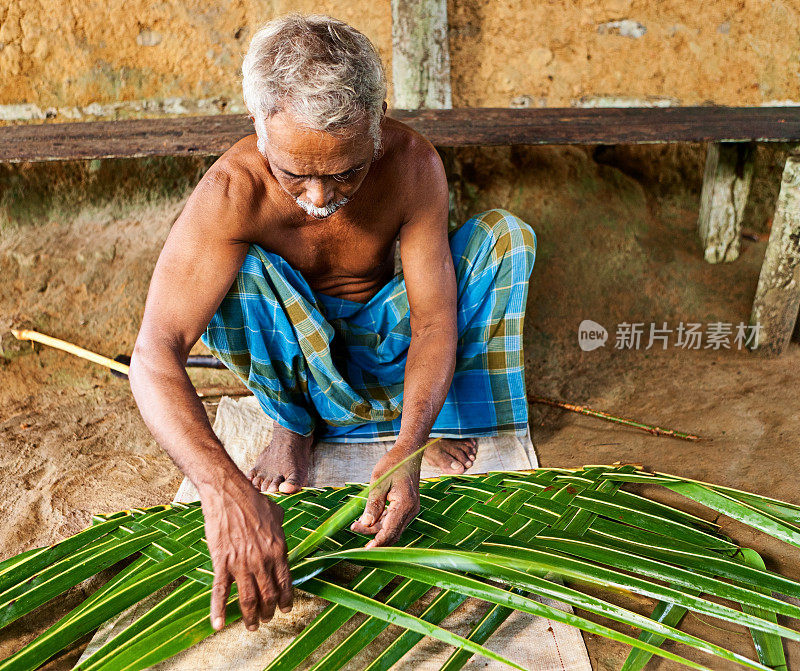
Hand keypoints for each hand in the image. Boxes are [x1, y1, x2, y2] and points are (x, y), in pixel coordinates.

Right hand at [199, 474, 292, 631]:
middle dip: (269, 610)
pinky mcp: (222, 562)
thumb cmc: (253, 500)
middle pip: (268, 595)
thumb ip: (280, 530)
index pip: (285, 582)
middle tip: (267, 618)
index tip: (285, 608)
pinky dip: (218, 611)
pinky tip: (218, 625)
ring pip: (248, 599)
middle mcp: (262, 560)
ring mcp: (241, 563)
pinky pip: (220, 592)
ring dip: (251, 617)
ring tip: (252, 626)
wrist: (229, 494)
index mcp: (278, 549)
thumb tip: (281, 532)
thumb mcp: (276, 514)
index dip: (286, 599)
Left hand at [349, 445, 421, 547]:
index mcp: (404, 504)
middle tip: (354, 528)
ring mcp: (411, 510)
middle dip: (373, 536)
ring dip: (375, 529)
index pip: (390, 531)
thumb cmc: (393, 464)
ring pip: (392, 528)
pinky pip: (393, 521)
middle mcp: (411, 510)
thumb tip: (366, 524)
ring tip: (356, 523)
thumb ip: (373, 504)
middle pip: (391, 533)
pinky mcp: (407, 508)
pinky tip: (368, 519)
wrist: (408, 453)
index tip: (366, 551)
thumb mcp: (378, 481)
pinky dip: (381, 523)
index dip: (377, 542)